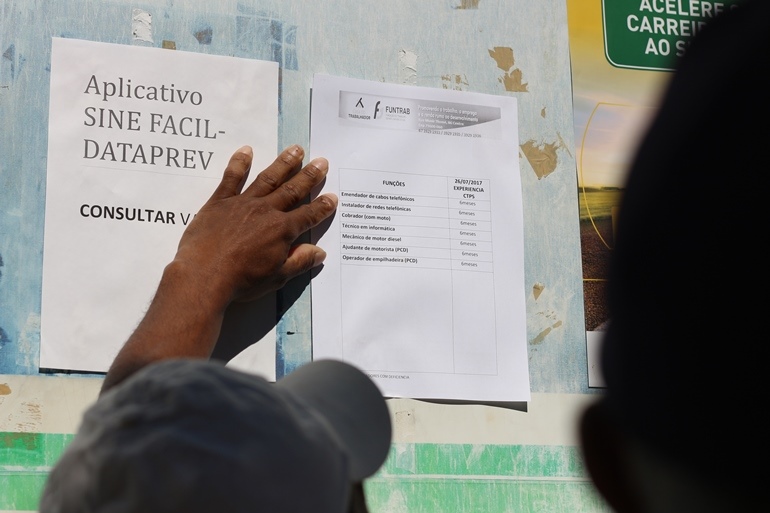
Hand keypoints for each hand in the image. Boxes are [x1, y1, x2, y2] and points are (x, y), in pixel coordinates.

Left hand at [172, 144, 337, 304]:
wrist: (204, 275)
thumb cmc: (241, 280)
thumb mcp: (276, 277)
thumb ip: (299, 262)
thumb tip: (319, 252)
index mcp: (282, 230)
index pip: (308, 215)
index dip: (322, 207)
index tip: (332, 197)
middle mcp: (266, 211)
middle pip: (292, 190)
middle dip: (309, 176)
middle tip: (321, 162)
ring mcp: (243, 203)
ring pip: (268, 179)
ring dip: (283, 163)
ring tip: (296, 150)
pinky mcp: (220, 201)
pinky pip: (231, 178)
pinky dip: (239, 163)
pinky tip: (246, 151)